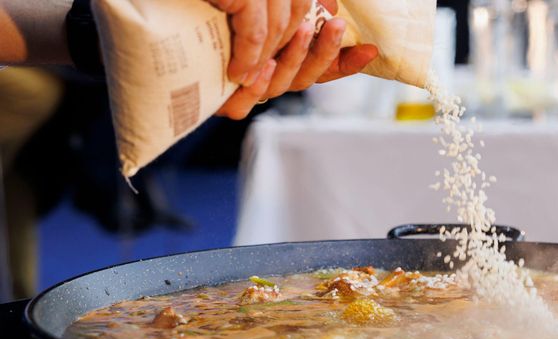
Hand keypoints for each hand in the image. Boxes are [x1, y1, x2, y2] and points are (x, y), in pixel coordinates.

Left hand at [217, 0, 378, 119]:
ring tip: (304, 32)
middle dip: (325, 50)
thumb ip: (304, 14)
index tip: (370, 50)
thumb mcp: (278, 18)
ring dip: (297, 58)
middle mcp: (271, 79)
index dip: (348, 61)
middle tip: (336, 26)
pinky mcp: (226, 102)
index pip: (324, 67)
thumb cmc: (230, 22)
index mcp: (285, 63)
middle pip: (308, 75)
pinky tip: (266, 65)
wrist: (181, 35)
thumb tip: (331, 4)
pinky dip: (258, 85)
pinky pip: (247, 103)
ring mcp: (251, 90)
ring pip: (283, 85)